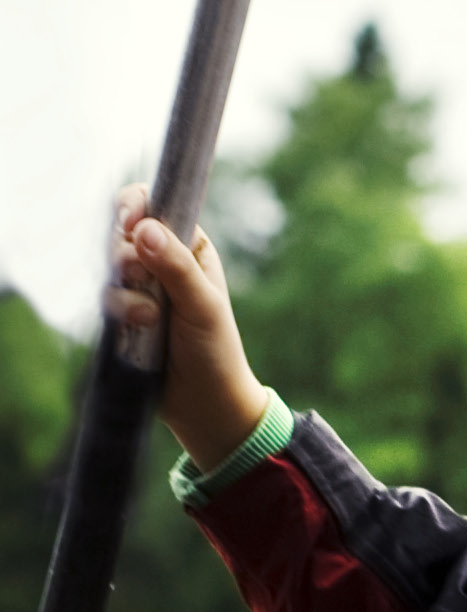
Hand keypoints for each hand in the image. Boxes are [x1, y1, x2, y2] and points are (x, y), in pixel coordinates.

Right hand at [108, 185, 268, 470]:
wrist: (205, 406)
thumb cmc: (216, 353)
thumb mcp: (202, 305)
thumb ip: (175, 266)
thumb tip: (145, 228)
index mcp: (191, 247)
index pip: (154, 205)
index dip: (136, 205)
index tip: (131, 222)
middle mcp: (164, 261)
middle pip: (122, 232)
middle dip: (126, 255)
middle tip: (142, 278)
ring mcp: (141, 287)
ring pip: (109, 266)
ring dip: (125, 290)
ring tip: (150, 318)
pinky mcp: (124, 313)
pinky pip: (104, 295)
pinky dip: (118, 310)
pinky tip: (140, 328)